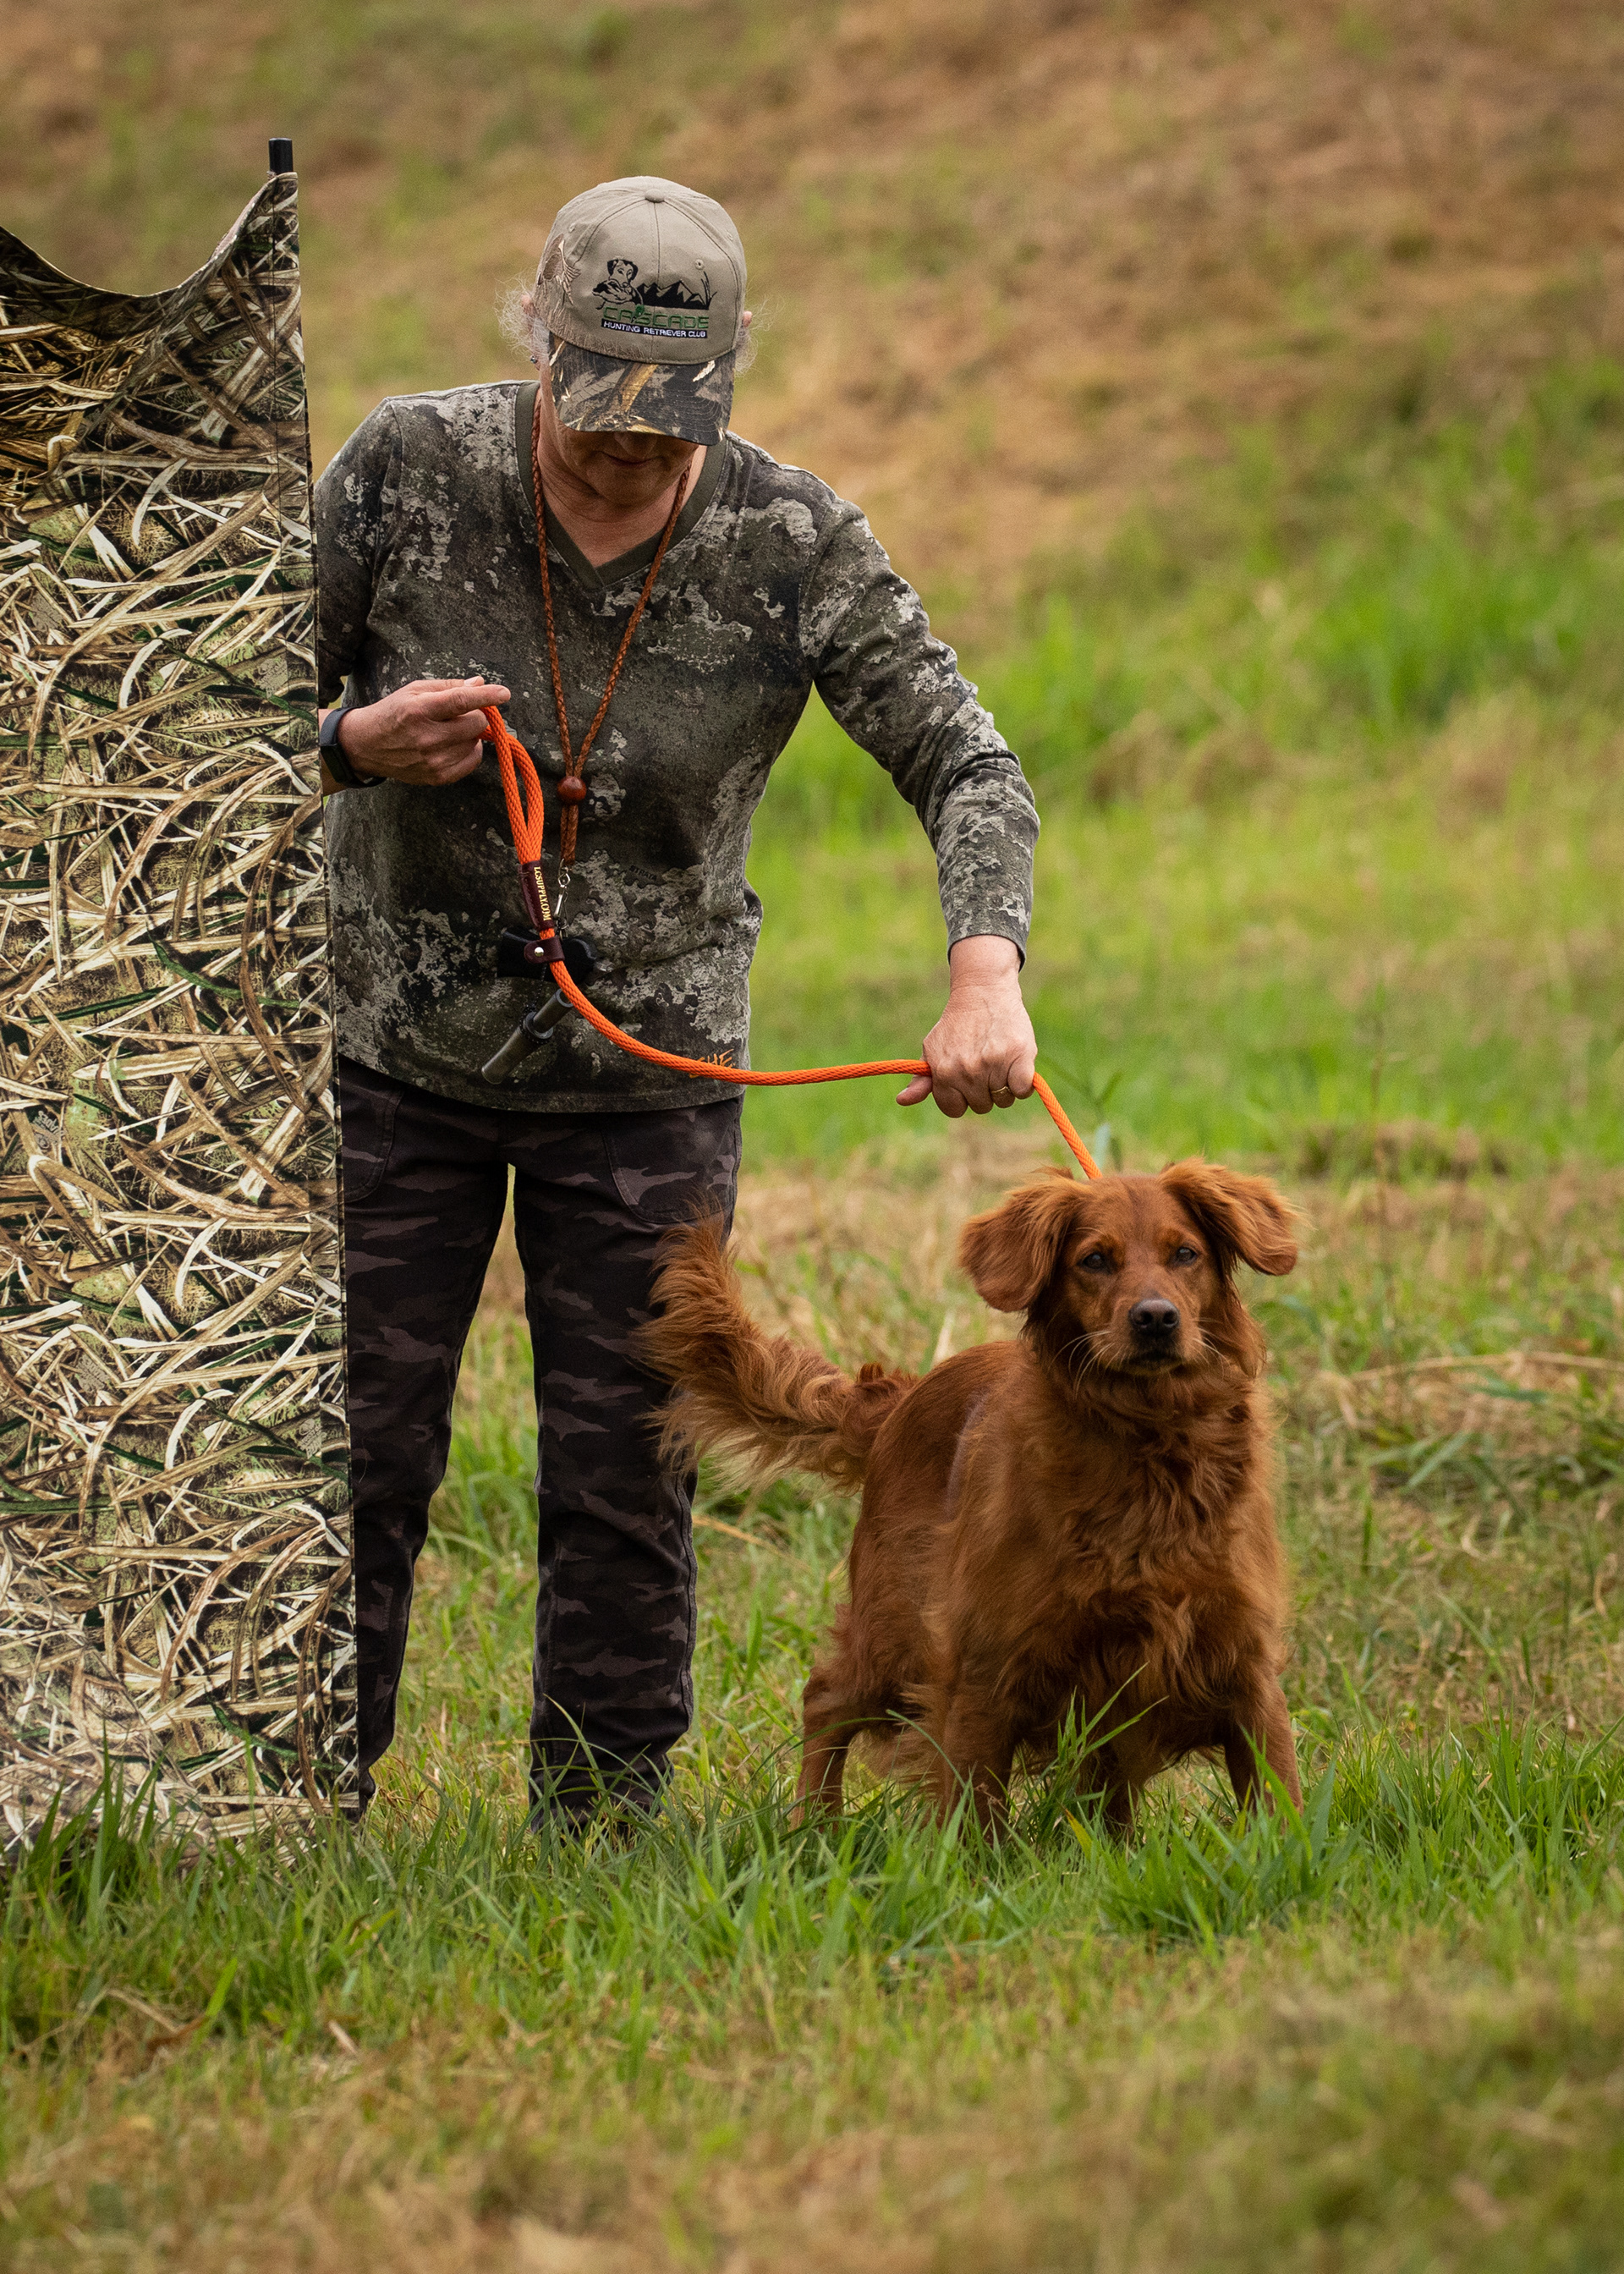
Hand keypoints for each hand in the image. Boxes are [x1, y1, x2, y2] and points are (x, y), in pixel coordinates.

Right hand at [318, 676, 509, 792]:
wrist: (366, 746)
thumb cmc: (393, 713)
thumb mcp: (414, 691)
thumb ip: (449, 687)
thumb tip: (479, 683)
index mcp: (420, 709)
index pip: (461, 701)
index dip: (487, 696)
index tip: (504, 693)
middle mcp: (427, 736)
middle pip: (475, 724)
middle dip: (476, 715)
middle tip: (463, 713)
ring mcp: (433, 760)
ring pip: (475, 743)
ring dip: (470, 734)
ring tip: (450, 730)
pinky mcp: (437, 777)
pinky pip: (471, 762)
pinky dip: (470, 751)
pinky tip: (455, 744)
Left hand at [896, 935, 1037, 1116]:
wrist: (982, 992)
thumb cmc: (957, 1026)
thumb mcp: (932, 1050)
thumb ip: (921, 1080)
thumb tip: (902, 1101)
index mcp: (944, 1072)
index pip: (954, 1109)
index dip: (961, 1098)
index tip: (966, 1082)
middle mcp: (968, 1070)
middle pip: (981, 1106)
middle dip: (984, 1091)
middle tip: (984, 1063)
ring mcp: (994, 1063)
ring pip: (1004, 1100)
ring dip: (1005, 1086)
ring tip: (999, 1060)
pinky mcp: (1020, 1056)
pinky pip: (1023, 1090)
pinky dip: (1023, 1083)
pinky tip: (1016, 1066)